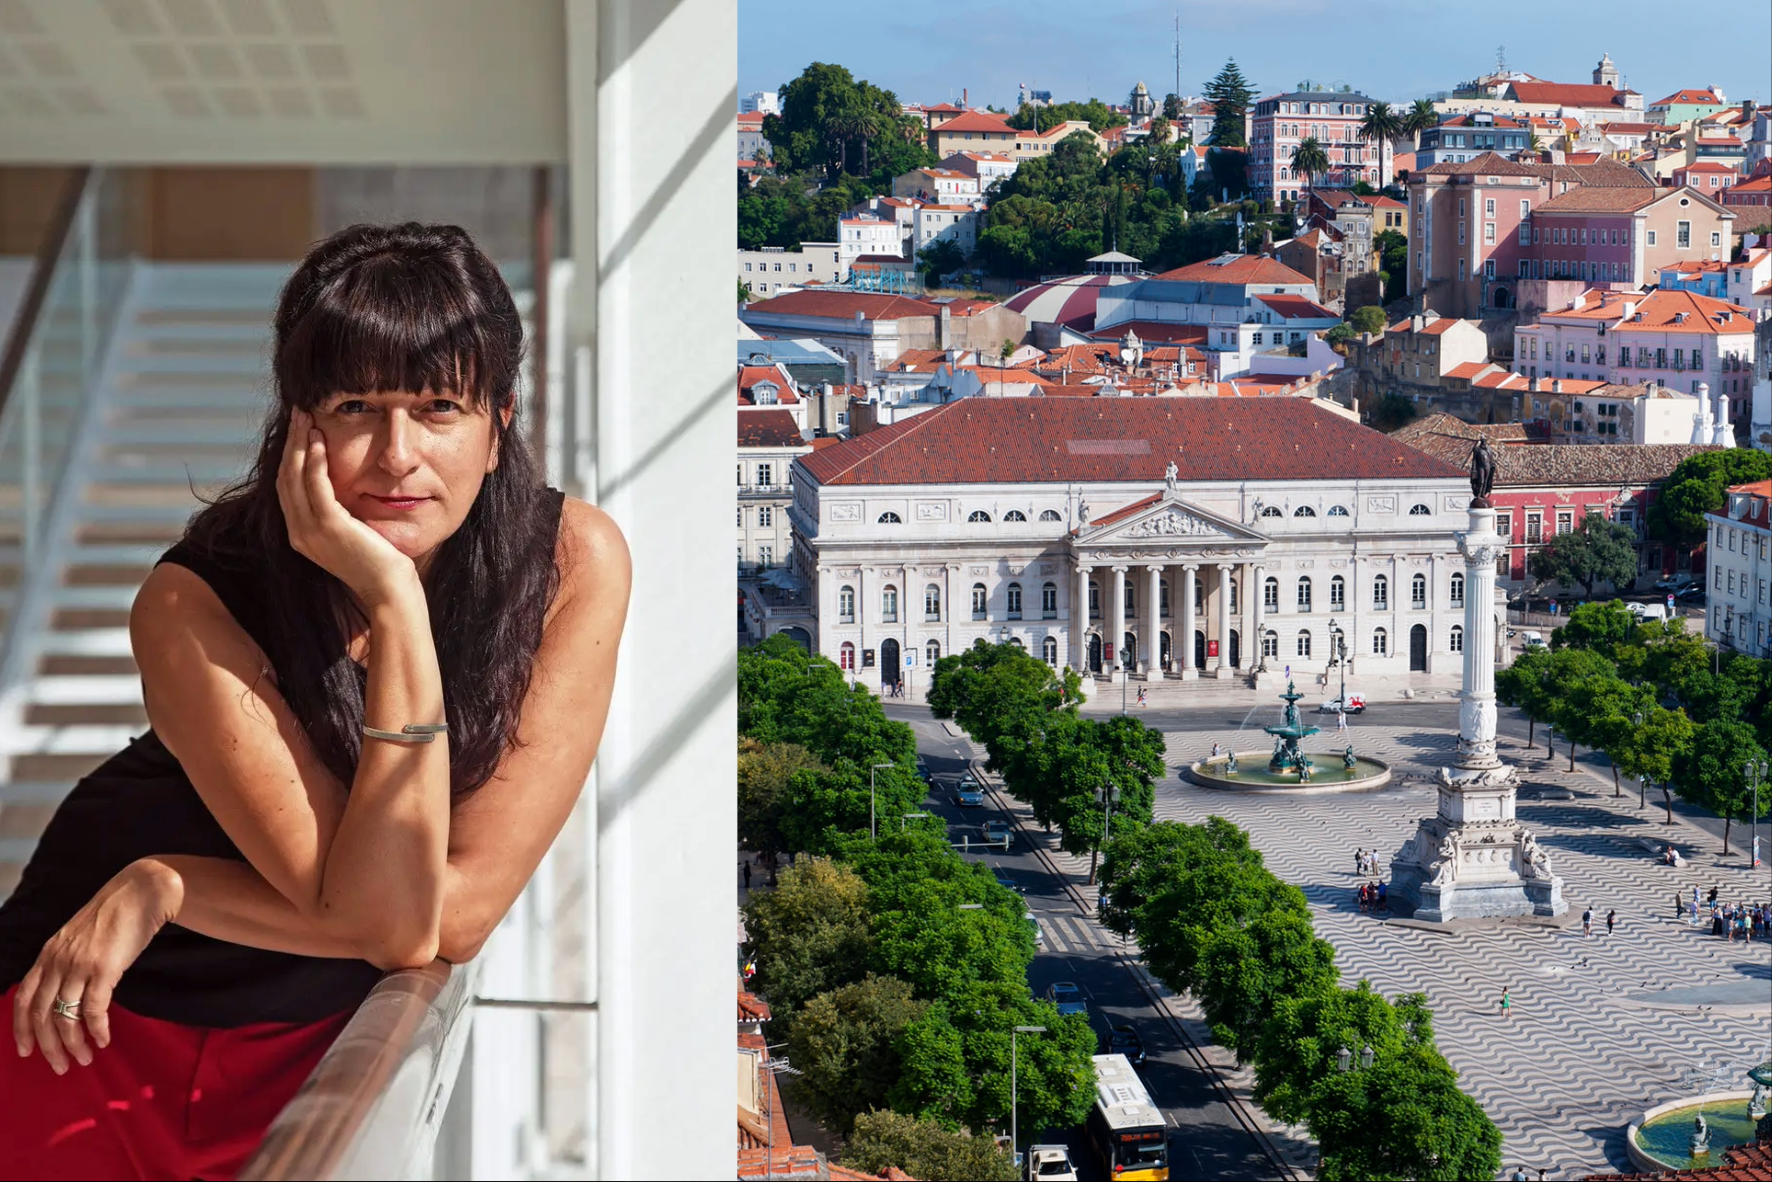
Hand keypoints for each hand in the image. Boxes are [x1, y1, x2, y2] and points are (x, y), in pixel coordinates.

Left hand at [12, 860, 181, 1072]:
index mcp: (48, 954)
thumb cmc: (115, 915)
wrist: (141, 892)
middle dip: (49, 1046)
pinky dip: (97, 1029)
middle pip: (42, 1014)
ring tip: (85, 1058)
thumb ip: (67, 962)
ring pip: (66, 1016)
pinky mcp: (104, 969)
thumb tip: (66, 994)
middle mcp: (58, 961)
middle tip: (61, 1066)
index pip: (23, 998)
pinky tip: (104, 1039)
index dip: (21, 1029)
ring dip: (74, 1044)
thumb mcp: (79, 938)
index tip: (26, 1051)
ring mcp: (79, 965)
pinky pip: (95, 1009)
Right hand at [277, 408, 420, 608]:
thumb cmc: (379, 562)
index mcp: (302, 533)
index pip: (287, 486)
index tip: (299, 428)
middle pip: (285, 477)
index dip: (290, 455)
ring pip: (294, 477)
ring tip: (306, 418)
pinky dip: (313, 461)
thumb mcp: (352, 532)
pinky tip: (317, 442)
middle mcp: (299, 532)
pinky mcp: (329, 527)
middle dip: (290, 443)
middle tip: (299, 413)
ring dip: (298, 444)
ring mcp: (310, 531)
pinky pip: (315, 486)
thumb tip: (344, 486)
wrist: (389, 590)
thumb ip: (340, 512)